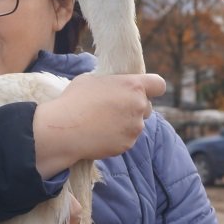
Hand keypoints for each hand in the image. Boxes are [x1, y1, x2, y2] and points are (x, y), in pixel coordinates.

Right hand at [33, 73, 165, 177]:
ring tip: (102, 124)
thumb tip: (112, 88)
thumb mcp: (91, 79)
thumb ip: (110, 83)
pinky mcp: (127, 144)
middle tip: (115, 109)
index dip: (152, 87)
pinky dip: (117, 138)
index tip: (143, 91)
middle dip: (136, 108)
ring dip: (125, 124)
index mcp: (133, 86)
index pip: (159, 84)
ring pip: (136, 125)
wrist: (64, 129)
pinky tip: (100, 135)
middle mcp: (139, 106)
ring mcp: (135, 127)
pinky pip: (127, 139)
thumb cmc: (74, 100)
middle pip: (148, 107)